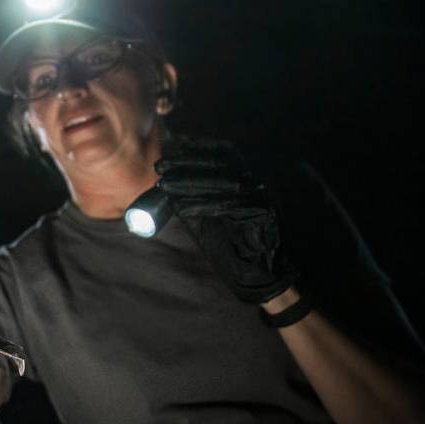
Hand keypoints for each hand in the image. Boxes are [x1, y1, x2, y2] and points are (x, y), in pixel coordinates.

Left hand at [155, 138, 296, 303]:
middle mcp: (254, 182)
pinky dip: (202, 206)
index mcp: (243, 178)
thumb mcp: (204, 217)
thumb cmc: (229, 245)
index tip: (168, 152)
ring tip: (165, 185)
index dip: (194, 150)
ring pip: (222, 183)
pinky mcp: (265, 212)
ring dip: (189, 183)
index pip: (220, 153)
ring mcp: (262, 195)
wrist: (255, 273)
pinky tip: (181, 208)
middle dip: (186, 164)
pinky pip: (228, 206)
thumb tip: (164, 183)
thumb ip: (190, 199)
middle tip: (160, 166)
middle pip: (219, 164)